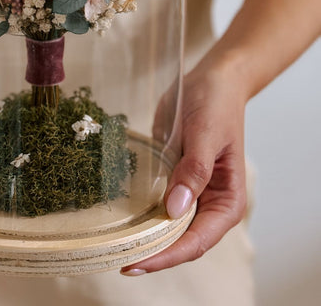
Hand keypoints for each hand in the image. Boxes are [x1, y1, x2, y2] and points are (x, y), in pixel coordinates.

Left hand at [121, 58, 247, 274]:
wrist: (212, 79)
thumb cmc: (216, 104)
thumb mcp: (206, 134)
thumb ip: (194, 171)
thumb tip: (175, 210)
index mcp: (227, 199)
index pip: (198, 239)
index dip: (169, 256)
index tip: (139, 263)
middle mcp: (209, 202)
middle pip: (182, 240)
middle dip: (154, 253)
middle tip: (119, 261)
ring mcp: (190, 191)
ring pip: (167, 227)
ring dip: (146, 238)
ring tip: (115, 248)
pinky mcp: (173, 177)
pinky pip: (157, 203)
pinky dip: (141, 214)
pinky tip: (120, 221)